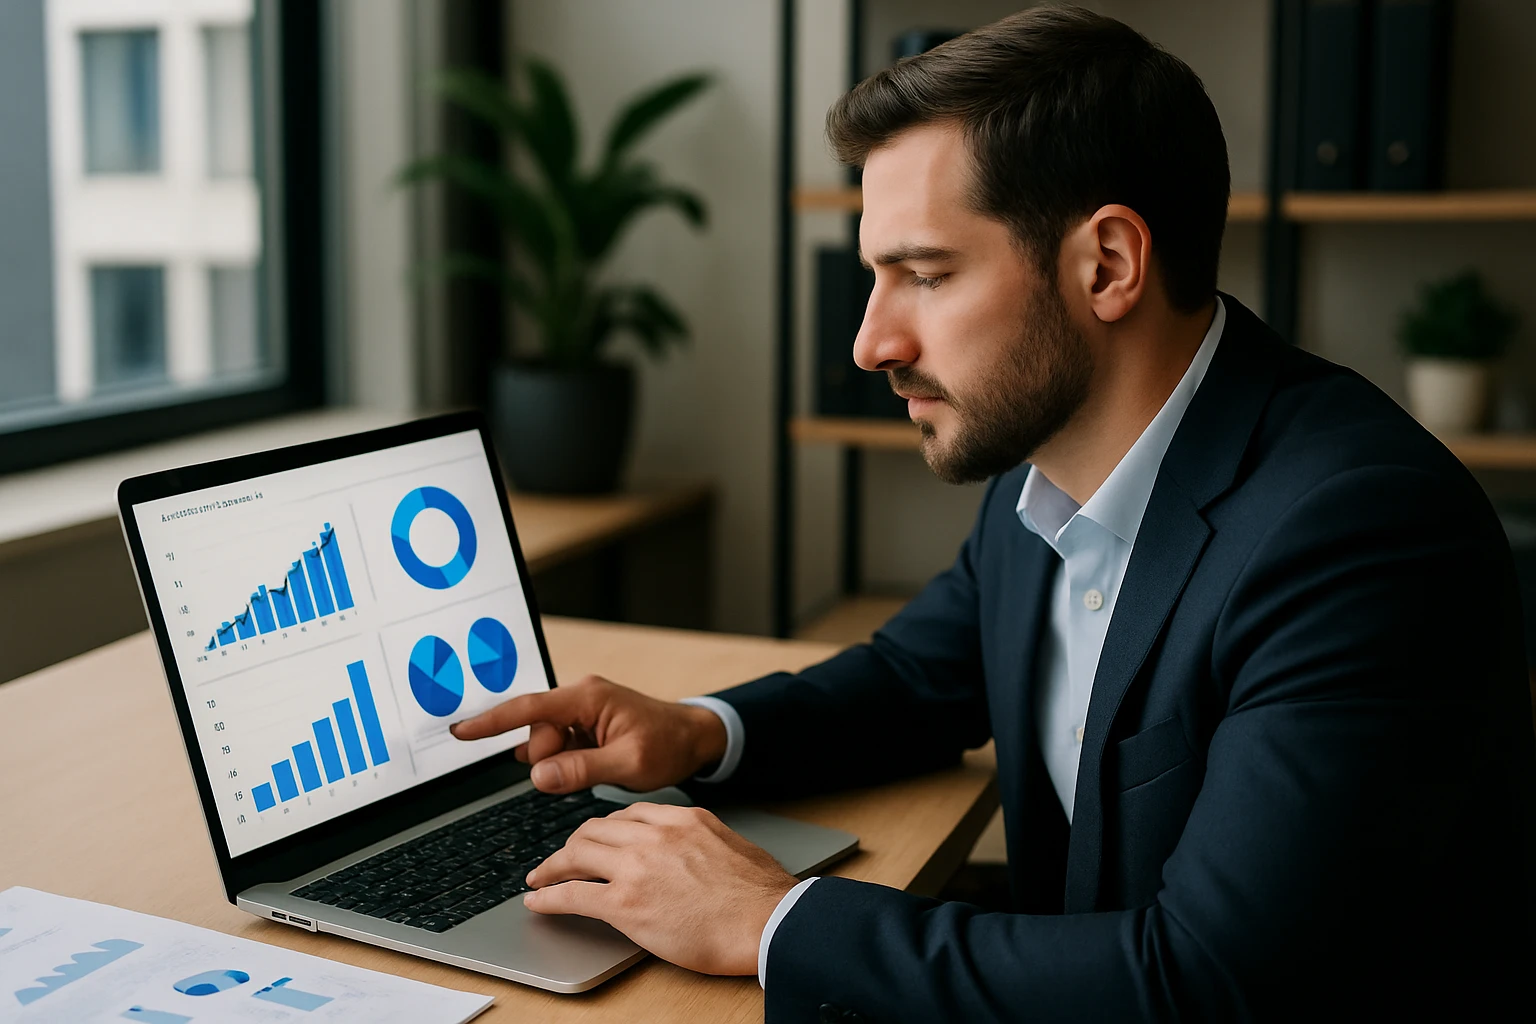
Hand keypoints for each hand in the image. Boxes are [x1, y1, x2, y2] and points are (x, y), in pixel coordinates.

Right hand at [448, 675, 727, 793]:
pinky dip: (564, 760)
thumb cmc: (668, 745)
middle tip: (591, 770)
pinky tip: (580, 767)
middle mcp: (580, 698)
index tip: (460, 732)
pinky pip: (558, 744)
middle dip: (551, 759)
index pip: (528, 709)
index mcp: (588, 698)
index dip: (491, 722)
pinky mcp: (584, 724)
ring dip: (562, 761)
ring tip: (599, 765)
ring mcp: (582, 710)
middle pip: (537, 732)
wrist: (693, 738)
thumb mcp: (629, 764)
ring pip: (546, 743)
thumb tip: (539, 775)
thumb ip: (581, 769)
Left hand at [524, 802, 798, 974]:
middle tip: (562, 859)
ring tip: (541, 878)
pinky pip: (573, 895)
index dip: (605, 829)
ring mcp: (637, 867)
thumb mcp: (731, 845)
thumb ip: (702, 841)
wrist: (768, 920)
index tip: (597, 840)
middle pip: (595, 830)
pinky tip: (538, 902)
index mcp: (682, 818)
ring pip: (577, 855)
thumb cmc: (760, 893)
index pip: (628, 815)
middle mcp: (654, 834)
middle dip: (573, 845)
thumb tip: (696, 853)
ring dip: (553, 867)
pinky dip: (549, 897)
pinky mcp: (625, 904)